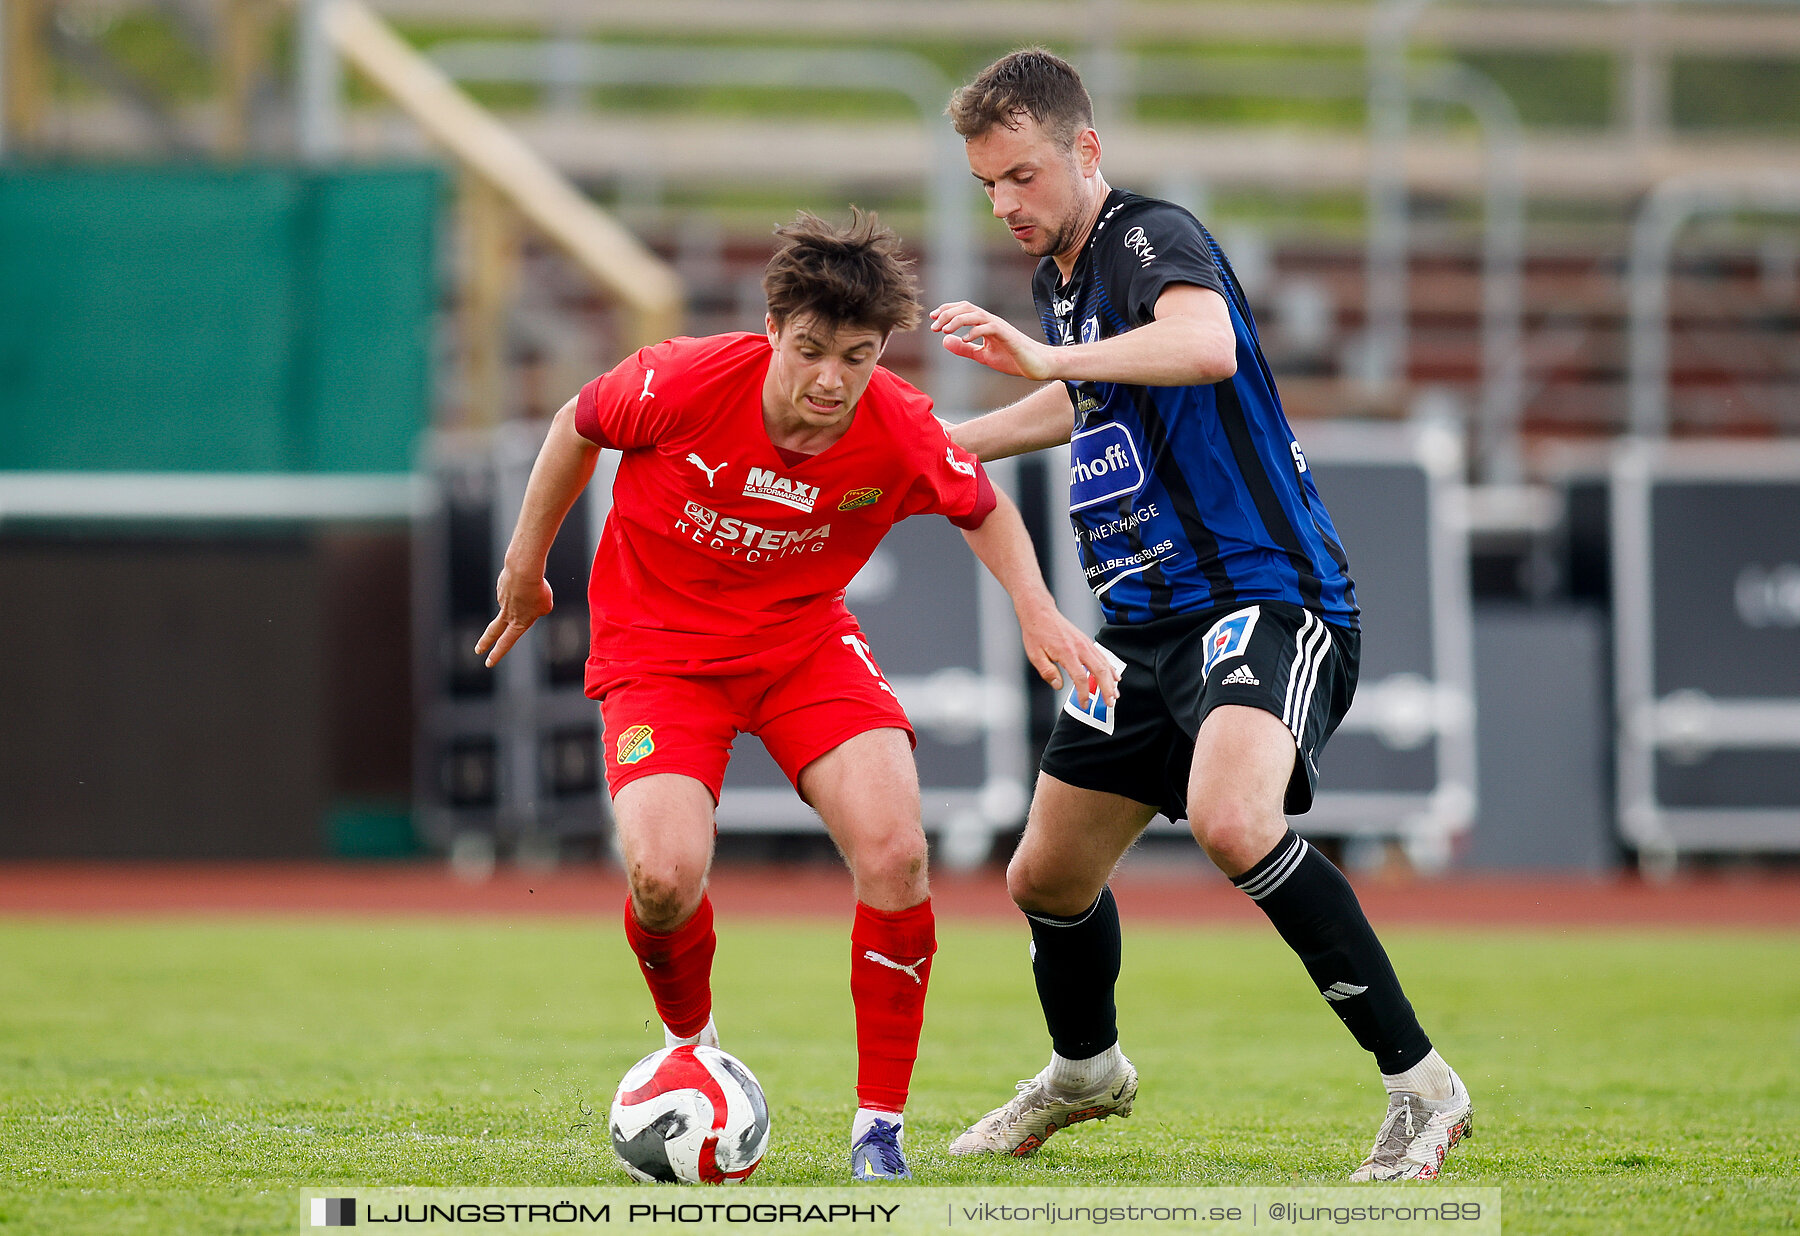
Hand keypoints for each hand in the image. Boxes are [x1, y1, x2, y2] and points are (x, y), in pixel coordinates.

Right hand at [475, 565, 554, 666]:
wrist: (523, 570)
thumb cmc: (537, 590)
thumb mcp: (545, 606)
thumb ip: (538, 610)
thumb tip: (525, 604)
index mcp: (519, 623)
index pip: (506, 643)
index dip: (497, 654)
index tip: (488, 663)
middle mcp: (507, 613)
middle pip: (493, 631)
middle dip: (485, 642)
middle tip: (478, 650)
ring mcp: (501, 599)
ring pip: (517, 598)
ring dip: (528, 593)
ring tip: (534, 586)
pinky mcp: (501, 586)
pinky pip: (517, 585)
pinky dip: (523, 583)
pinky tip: (526, 577)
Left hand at [929, 301, 1057, 381]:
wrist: (1037, 365)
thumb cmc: (1013, 359)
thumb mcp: (983, 356)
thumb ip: (965, 349)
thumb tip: (944, 341)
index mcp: (985, 324)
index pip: (964, 310)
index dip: (947, 311)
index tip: (932, 319)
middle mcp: (992, 321)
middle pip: (967, 308)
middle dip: (948, 314)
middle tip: (934, 326)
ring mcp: (1000, 327)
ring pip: (976, 315)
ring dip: (958, 320)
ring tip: (944, 330)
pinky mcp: (1008, 336)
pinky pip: (990, 328)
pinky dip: (975, 332)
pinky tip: (964, 339)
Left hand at [1016, 601, 1119, 709]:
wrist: (1040, 612)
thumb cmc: (1036, 632)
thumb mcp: (1035, 655)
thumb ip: (1048, 672)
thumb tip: (1058, 685)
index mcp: (1067, 653)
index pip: (1080, 678)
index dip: (1084, 694)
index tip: (1084, 704)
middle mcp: (1080, 647)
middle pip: (1099, 671)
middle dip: (1107, 689)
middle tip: (1110, 702)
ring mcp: (1085, 643)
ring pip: (1104, 664)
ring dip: (1111, 680)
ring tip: (1115, 694)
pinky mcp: (1087, 641)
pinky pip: (1102, 656)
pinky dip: (1110, 668)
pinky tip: (1114, 676)